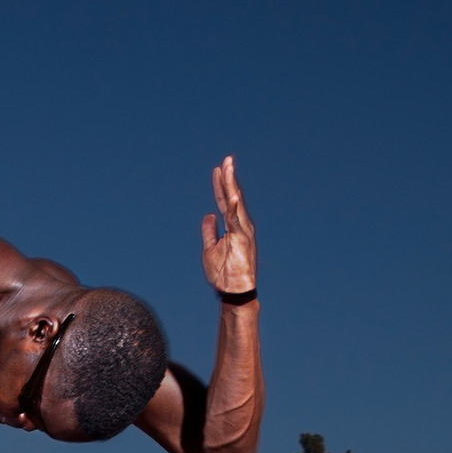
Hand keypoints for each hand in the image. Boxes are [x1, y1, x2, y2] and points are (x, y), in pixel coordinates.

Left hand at [200, 156, 255, 296]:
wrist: (232, 292)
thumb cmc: (223, 273)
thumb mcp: (210, 248)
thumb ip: (209, 231)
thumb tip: (208, 215)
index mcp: (232, 227)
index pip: (225, 202)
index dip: (220, 186)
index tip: (217, 169)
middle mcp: (240, 226)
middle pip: (232, 198)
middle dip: (229, 178)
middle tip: (226, 159)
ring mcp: (243, 232)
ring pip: (235, 204)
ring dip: (231, 186)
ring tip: (228, 168)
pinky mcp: (243, 241)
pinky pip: (237, 222)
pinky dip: (234, 208)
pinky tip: (232, 195)